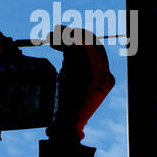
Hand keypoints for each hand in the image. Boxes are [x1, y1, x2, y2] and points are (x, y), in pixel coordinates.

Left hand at [45, 26, 114, 141]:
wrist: (67, 125)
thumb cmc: (67, 109)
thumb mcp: (74, 86)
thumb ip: (75, 68)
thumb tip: (67, 49)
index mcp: (106, 78)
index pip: (98, 50)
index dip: (83, 39)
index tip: (67, 36)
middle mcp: (105, 72)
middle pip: (91, 42)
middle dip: (73, 34)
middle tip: (57, 31)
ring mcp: (97, 70)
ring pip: (81, 42)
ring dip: (63, 35)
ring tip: (51, 35)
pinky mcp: (85, 68)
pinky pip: (74, 45)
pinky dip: (61, 39)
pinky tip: (51, 40)